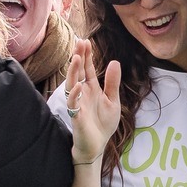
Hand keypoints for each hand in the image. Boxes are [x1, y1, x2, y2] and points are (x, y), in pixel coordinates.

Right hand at [64, 38, 122, 163]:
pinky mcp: (76, 117)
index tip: (86, 41)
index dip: (87, 55)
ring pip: (72, 85)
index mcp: (91, 89)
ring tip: (77, 58)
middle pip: (78, 73)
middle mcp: (82, 94)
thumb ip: (112, 82)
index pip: (87, 69)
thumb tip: (114, 62)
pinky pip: (73, 104)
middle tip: (80, 43)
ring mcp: (78, 104)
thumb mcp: (112, 100)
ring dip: (74, 72)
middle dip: (79, 58)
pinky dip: (74, 95)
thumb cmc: (102, 123)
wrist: (98, 145)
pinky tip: (79, 86)